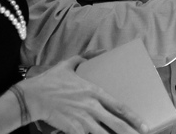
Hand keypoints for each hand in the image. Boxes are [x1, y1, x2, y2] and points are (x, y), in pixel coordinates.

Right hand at [16, 56, 147, 133]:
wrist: (32, 96)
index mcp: (93, 91)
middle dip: (131, 132)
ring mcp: (82, 120)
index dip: (133, 117)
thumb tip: (100, 50)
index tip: (144, 125)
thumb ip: (85, 57)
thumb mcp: (68, 64)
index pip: (119, 106)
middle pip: (116, 123)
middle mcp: (91, 107)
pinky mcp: (72, 129)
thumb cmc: (50, 81)